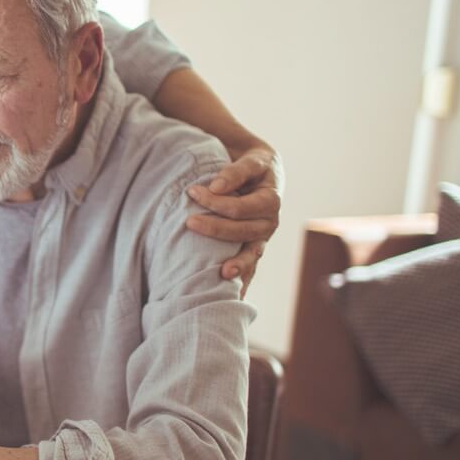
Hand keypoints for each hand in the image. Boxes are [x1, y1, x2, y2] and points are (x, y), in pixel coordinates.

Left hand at [186, 143, 283, 296]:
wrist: (263, 171)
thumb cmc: (252, 164)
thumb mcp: (250, 160)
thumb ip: (236, 171)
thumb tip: (215, 187)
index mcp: (271, 200)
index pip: (241, 207)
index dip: (217, 202)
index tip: (193, 191)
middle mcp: (270, 222)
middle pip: (243, 232)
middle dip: (215, 228)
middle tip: (189, 222)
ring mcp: (262, 238)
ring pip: (251, 254)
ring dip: (237, 265)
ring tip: (222, 276)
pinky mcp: (254, 247)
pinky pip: (251, 267)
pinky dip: (244, 283)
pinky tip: (236, 299)